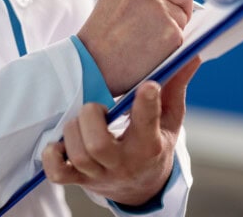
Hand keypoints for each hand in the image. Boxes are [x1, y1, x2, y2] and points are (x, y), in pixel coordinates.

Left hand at [42, 57, 200, 205]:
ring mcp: (99, 174)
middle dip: (91, 118)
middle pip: (99, 146)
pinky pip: (58, 173)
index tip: (148, 85)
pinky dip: (52, 156)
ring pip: (78, 155)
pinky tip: (59, 142)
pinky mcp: (79, 180)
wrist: (141, 187)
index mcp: (149, 145)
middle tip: (97, 107)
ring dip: (73, 132)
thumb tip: (190, 55)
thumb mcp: (170, 119)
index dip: (147, 104)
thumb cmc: (154, 144)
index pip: (147, 124)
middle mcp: (123, 163)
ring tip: (82, 121)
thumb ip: (175, 87)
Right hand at [78, 0, 193, 95]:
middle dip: (177, 5)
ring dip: (174, 25)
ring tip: (147, 37)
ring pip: (186, 13)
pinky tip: (150, 49)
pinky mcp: (170, 32)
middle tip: (154, 23)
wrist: (91, 65)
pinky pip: (184, 35)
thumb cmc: (102, 35)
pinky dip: (172, 45)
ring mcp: (159, 8)